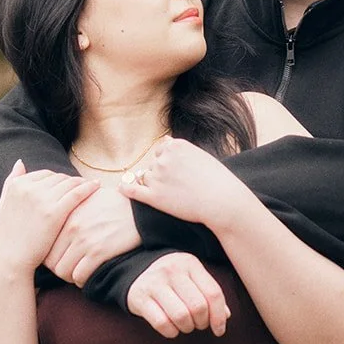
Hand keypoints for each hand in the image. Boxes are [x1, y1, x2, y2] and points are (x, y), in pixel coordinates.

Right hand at [0, 160, 98, 273]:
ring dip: (81, 182)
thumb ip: (11, 181)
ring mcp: (42, 199)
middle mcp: (29, 188)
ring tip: (92, 185)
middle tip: (82, 185)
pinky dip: (88, 187)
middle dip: (70, 182)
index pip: (45, 175)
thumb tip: (20, 162)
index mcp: (18, 185)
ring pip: (69, 183)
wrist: (13, 258)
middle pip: (58, 178)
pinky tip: (97, 186)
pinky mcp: (54, 212)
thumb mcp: (4, 203)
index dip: (58, 181)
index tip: (68, 186)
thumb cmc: (10, 233)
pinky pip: (77, 193)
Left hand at [44, 182, 142, 286]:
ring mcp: (85, 240)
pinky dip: (82, 280)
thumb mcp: (87, 197)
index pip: (46, 246)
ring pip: (63, 272)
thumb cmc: (114, 203)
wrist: (140, 208)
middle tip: (70, 269)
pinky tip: (90, 275)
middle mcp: (72, 228)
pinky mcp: (99, 252)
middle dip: (60, 269)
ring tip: (79, 273)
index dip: (52, 257)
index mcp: (67, 215)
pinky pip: (79, 276)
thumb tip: (57, 217)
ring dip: (70, 276)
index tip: (62, 259)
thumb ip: (70, 207)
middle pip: (51, 262)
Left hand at [118, 137, 248, 229]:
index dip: (168, 162)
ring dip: (154, 185)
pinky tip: (121, 189)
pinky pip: (133, 191)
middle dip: (162, 173)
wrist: (222, 201)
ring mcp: (157, 177)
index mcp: (175, 145)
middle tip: (180, 186)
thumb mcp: (200, 155)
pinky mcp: (153, 197)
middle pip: (153, 164)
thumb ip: (179, 149)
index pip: (161, 150)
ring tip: (174, 194)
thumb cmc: (217, 180)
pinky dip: (126, 189)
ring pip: (146, 178)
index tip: (178, 173)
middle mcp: (163, 158)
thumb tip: (165, 142)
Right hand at [126, 252, 230, 338]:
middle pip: (198, 306)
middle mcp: (172, 270)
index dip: (219, 316)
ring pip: (181, 316)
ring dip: (187, 328)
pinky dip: (171, 332)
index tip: (219, 330)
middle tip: (198, 324)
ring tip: (186, 326)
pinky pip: (161, 323)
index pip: (213, 293)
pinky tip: (172, 329)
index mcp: (190, 263)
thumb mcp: (193, 279)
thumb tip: (226, 316)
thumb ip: (210, 294)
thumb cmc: (173, 280)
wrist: (138, 272)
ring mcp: (154, 282)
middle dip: (202, 323)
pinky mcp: (139, 297)